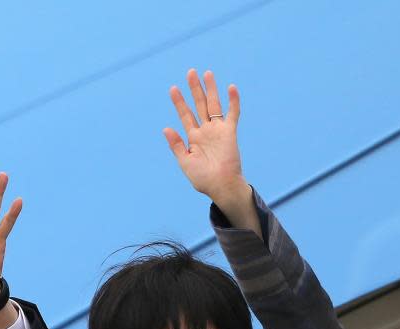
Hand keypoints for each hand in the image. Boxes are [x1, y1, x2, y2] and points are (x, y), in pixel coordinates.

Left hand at [164, 69, 258, 234]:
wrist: (220, 186)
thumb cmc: (203, 178)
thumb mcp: (185, 161)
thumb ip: (176, 145)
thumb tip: (166, 128)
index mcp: (193, 138)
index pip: (185, 115)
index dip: (179, 102)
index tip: (173, 89)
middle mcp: (206, 131)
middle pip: (199, 105)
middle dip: (195, 89)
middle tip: (191, 72)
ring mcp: (218, 130)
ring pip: (214, 105)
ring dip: (211, 89)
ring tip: (207, 73)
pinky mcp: (230, 132)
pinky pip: (232, 114)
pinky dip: (233, 102)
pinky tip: (231, 88)